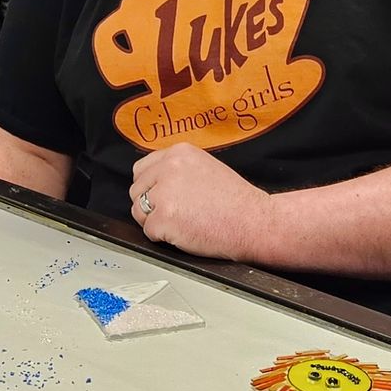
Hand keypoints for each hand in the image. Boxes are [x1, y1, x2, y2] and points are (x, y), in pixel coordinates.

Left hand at [128, 143, 275, 260]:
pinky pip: (149, 231)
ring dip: (154, 221)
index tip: (162, 196)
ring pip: (138, 211)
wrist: (254, 222)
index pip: (142, 169)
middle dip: (150, 205)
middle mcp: (168, 168)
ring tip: (181, 223)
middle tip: (175, 213)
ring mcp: (164, 193)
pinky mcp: (164, 218)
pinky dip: (163, 237)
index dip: (150, 187)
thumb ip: (178, 169)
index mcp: (179, 153)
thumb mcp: (205, 167)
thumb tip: (154, 181)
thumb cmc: (236, 201)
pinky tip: (184, 232)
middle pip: (136, 190)